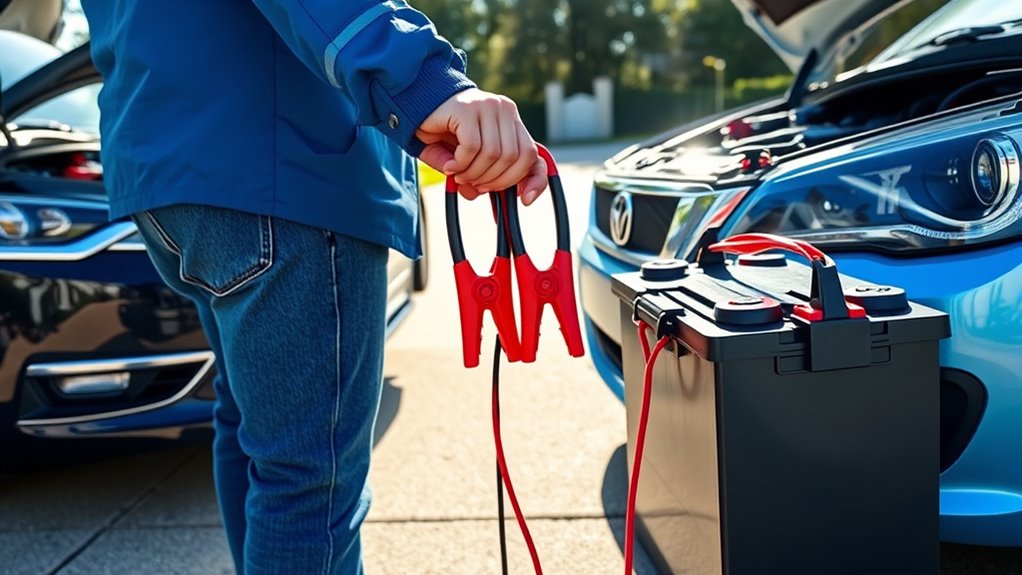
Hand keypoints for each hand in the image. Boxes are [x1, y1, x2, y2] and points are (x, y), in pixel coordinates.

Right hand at [416, 88, 546, 204]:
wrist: (416, 103)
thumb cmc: (444, 132)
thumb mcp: (468, 157)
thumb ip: (478, 174)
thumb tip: (477, 194)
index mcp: (511, 121)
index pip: (532, 154)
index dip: (533, 180)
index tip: (524, 200)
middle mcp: (504, 110)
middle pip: (513, 158)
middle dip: (492, 181)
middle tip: (472, 183)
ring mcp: (487, 106)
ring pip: (493, 154)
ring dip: (473, 173)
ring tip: (458, 174)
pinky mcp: (467, 108)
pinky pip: (472, 147)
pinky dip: (461, 164)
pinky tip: (450, 167)